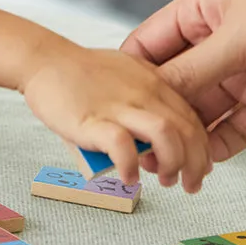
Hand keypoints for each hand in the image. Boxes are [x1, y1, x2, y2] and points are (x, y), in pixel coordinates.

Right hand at [20, 35, 210, 191]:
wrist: (43, 61)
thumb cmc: (79, 72)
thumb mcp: (124, 75)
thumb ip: (142, 103)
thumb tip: (150, 141)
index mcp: (154, 81)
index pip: (193, 118)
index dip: (202, 148)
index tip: (199, 167)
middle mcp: (143, 92)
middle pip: (189, 130)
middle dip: (196, 164)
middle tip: (190, 184)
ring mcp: (119, 105)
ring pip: (166, 135)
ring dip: (172, 164)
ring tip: (164, 181)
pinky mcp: (93, 120)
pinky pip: (123, 147)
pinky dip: (131, 167)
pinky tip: (129, 177)